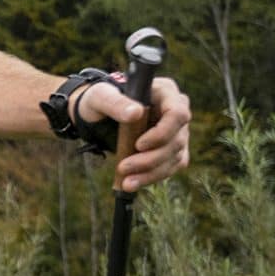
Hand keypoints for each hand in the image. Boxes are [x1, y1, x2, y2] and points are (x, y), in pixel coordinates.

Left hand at [76, 75, 191, 191]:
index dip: (162, 132)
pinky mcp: (171, 150)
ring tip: (127, 182)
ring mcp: (176, 133)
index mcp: (165, 92)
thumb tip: (136, 113)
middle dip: (151, 158)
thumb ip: (116, 103)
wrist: (97, 117)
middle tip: (124, 167)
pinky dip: (151, 177)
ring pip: (174, 157)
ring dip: (150, 173)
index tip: (139, 145)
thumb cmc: (100, 100)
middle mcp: (176, 112)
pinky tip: (132, 183)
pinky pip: (168, 167)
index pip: (177, 113)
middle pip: (176, 140)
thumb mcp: (100, 97)